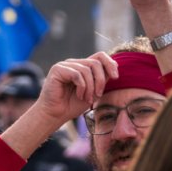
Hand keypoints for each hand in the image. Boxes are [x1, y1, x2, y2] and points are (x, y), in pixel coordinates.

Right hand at [0, 53, 119, 159]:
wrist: (55, 115)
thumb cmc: (72, 105)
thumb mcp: (92, 92)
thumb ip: (101, 80)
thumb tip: (113, 71)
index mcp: (82, 66)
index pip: (100, 56)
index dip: (110, 63)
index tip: (116, 77)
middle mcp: (74, 63)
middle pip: (95, 63)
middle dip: (101, 80)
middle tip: (98, 95)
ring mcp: (65, 65)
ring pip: (87, 69)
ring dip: (91, 87)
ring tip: (87, 98)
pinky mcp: (58, 70)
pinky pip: (77, 74)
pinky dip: (82, 86)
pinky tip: (79, 95)